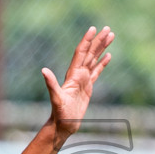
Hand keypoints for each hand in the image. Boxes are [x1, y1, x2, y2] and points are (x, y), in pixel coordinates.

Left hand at [42, 26, 113, 140]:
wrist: (63, 124)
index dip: (87, 40)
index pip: (81, 53)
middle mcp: (78, 73)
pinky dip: (102, 63)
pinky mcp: (88, 86)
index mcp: (73, 74)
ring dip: (102, 48)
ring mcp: (83, 79)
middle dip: (98, 40)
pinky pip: (97, 71)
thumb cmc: (60, 113)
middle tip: (108, 28)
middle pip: (90, 53)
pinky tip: (108, 55)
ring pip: (94, 59)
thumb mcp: (56, 98)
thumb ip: (51, 83)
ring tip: (111, 36)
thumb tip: (43, 70)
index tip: (93, 29)